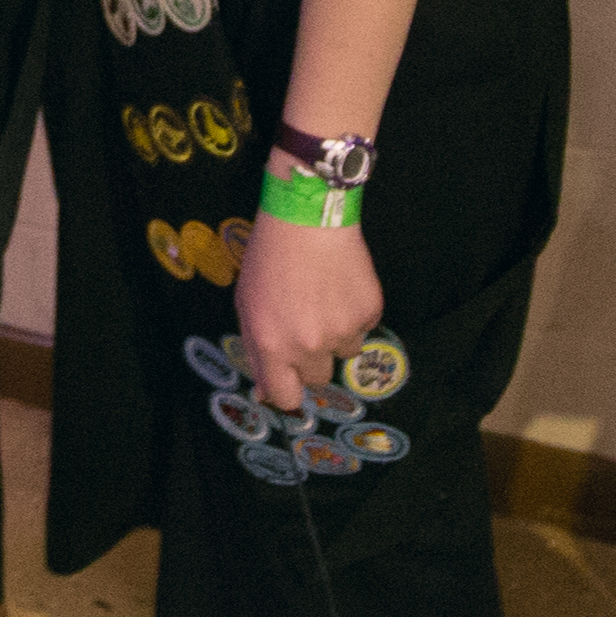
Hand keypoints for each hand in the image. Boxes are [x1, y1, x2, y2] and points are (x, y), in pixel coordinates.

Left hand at [234, 210, 382, 415]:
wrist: (309, 219)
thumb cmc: (270, 258)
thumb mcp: (246, 305)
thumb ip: (257, 350)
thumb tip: (267, 391)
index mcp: (272, 346)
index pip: (287, 397)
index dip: (289, 389)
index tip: (291, 377)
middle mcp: (308, 345)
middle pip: (319, 377)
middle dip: (313, 357)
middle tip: (307, 322)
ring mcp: (342, 330)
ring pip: (345, 351)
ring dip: (337, 333)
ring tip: (325, 296)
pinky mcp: (369, 312)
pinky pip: (365, 326)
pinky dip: (355, 311)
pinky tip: (342, 284)